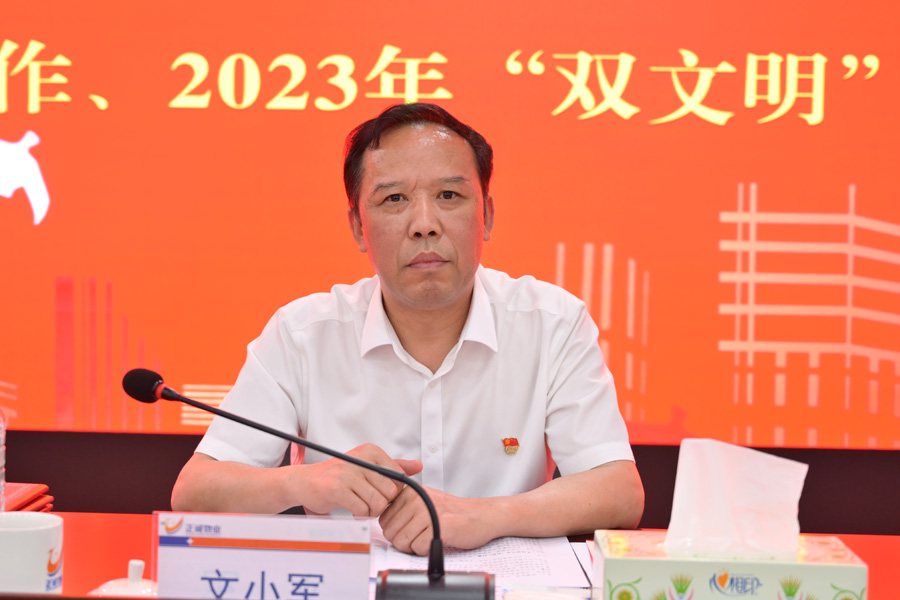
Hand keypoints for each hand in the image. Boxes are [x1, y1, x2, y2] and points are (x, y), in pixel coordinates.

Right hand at [286, 443, 421, 516]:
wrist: (305, 482)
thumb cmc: (338, 476)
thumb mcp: (367, 466)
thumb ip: (394, 467)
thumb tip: (418, 466)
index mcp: (370, 451)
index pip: (398, 477)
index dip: (391, 491)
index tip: (377, 491)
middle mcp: (360, 458)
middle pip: (390, 492)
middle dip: (382, 503)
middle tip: (368, 501)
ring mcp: (348, 473)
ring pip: (378, 503)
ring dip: (370, 511)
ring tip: (359, 504)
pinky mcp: (338, 489)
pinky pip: (362, 510)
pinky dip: (359, 515)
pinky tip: (352, 509)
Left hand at [378, 486, 497, 555]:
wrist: (481, 515)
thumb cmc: (452, 512)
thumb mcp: (424, 500)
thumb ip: (403, 506)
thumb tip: (381, 522)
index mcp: (411, 491)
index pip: (383, 519)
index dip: (395, 530)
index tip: (409, 529)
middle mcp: (417, 499)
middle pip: (391, 532)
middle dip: (402, 541)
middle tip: (418, 538)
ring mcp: (427, 512)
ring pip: (402, 541)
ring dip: (413, 547)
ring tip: (427, 539)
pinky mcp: (438, 527)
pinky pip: (417, 548)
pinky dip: (425, 550)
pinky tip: (435, 541)